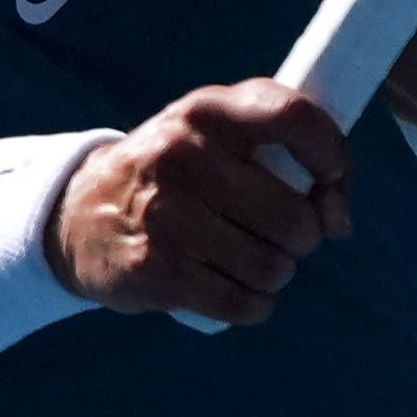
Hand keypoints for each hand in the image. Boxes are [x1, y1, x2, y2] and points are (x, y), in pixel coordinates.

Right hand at [49, 80, 352, 326]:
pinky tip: (235, 291)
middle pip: (294, 216)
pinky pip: (241, 303)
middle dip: (303, 236)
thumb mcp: (213, 134)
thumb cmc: (173, 173)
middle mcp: (182, 155)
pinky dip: (252, 305)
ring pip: (272, 267)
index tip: (333, 181)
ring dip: (275, 274)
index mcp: (206, 111)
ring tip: (250, 260)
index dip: (332, 155)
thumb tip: (338, 218)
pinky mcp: (155, 270)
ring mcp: (166, 215)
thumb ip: (284, 151)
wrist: (78, 215)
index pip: (293, 117)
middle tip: (279, 235)